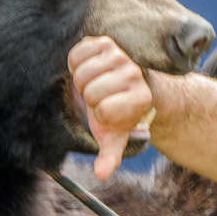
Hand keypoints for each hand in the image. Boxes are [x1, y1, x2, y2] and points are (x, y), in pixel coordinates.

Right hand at [67, 36, 154, 178]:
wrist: (122, 82)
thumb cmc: (117, 113)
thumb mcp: (114, 135)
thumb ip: (109, 155)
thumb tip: (101, 174)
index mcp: (140, 99)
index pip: (105, 110)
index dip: (100, 113)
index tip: (109, 111)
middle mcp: (135, 74)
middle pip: (91, 91)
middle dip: (90, 96)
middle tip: (101, 95)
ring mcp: (122, 55)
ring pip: (83, 72)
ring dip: (82, 80)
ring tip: (96, 82)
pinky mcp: (107, 42)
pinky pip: (77, 53)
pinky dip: (76, 62)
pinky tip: (89, 67)